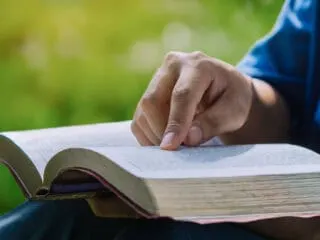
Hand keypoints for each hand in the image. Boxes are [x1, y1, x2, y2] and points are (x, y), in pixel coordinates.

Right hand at [131, 51, 252, 149]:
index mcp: (197, 65)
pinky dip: (149, 135)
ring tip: (178, 145)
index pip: (181, 95)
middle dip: (162, 130)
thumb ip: (213, 123)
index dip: (175, 122)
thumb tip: (187, 139)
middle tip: (180, 150)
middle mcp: (172, 66)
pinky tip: (167, 140)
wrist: (224, 90)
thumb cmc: (232, 99)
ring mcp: (157, 78)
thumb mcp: (235, 111)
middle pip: (153, 101)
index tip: (171, 146)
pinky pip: (139, 119)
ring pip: (143, 112)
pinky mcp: (149, 93)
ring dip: (156, 135)